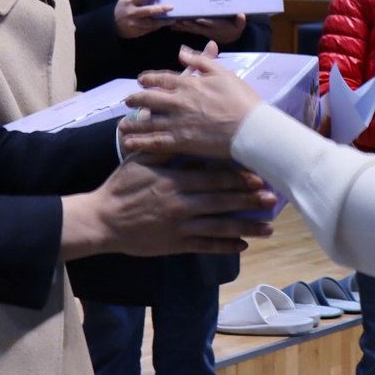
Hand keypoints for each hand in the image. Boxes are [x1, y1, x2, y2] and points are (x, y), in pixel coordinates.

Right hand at [59, 154, 274, 259]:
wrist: (102, 221)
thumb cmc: (121, 187)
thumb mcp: (140, 160)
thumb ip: (164, 147)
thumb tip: (182, 128)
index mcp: (175, 181)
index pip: (213, 178)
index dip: (238, 177)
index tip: (259, 176)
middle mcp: (181, 204)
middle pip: (222, 201)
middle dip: (249, 200)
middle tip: (272, 199)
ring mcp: (179, 226)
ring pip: (219, 227)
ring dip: (246, 227)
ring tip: (268, 228)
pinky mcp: (175, 244)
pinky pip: (204, 246)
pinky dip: (224, 246)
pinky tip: (243, 245)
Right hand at [114, 0, 173, 39]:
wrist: (114, 26)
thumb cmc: (122, 8)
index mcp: (129, 2)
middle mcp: (132, 12)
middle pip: (148, 10)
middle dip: (161, 9)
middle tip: (171, 6)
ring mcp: (135, 23)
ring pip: (151, 23)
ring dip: (163, 22)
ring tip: (173, 19)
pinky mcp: (138, 31)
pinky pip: (150, 29)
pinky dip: (158, 27)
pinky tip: (166, 24)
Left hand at [120, 45, 261, 159]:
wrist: (250, 128)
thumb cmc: (242, 99)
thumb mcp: (222, 73)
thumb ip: (200, 60)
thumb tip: (182, 50)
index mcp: (188, 83)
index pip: (162, 78)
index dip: (149, 79)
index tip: (140, 80)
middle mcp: (178, 102)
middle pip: (149, 99)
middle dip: (136, 99)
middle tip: (128, 101)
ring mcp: (177, 122)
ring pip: (148, 121)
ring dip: (133, 123)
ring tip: (123, 125)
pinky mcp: (180, 142)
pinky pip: (155, 142)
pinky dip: (140, 142)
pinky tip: (129, 143)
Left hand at [169, 13, 245, 44]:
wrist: (230, 38)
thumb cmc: (234, 29)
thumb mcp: (239, 26)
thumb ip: (240, 21)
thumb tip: (241, 15)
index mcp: (218, 27)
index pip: (212, 25)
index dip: (206, 22)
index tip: (200, 19)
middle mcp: (209, 31)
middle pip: (198, 27)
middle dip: (189, 24)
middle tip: (181, 19)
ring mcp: (202, 31)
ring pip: (191, 29)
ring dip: (182, 26)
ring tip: (173, 22)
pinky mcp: (199, 31)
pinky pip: (188, 30)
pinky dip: (180, 28)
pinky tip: (171, 25)